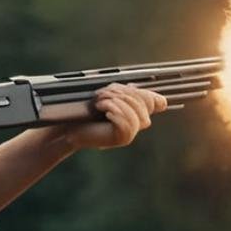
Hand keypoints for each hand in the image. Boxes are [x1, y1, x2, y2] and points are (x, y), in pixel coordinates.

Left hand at [50, 83, 167, 151]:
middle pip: (143, 102)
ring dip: (114, 102)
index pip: (155, 100)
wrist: (69, 126)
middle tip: (100, 95)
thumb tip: (161, 102)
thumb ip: (130, 94)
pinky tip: (103, 112)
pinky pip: (127, 121)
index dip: (139, 92)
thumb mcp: (110, 97)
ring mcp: (131, 133)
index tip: (116, 92)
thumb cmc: (86, 112)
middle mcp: (137, 124)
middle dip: (120, 93)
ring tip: (98, 103)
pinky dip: (113, 111)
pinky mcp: (123, 139)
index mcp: (136, 111)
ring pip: (135, 112)